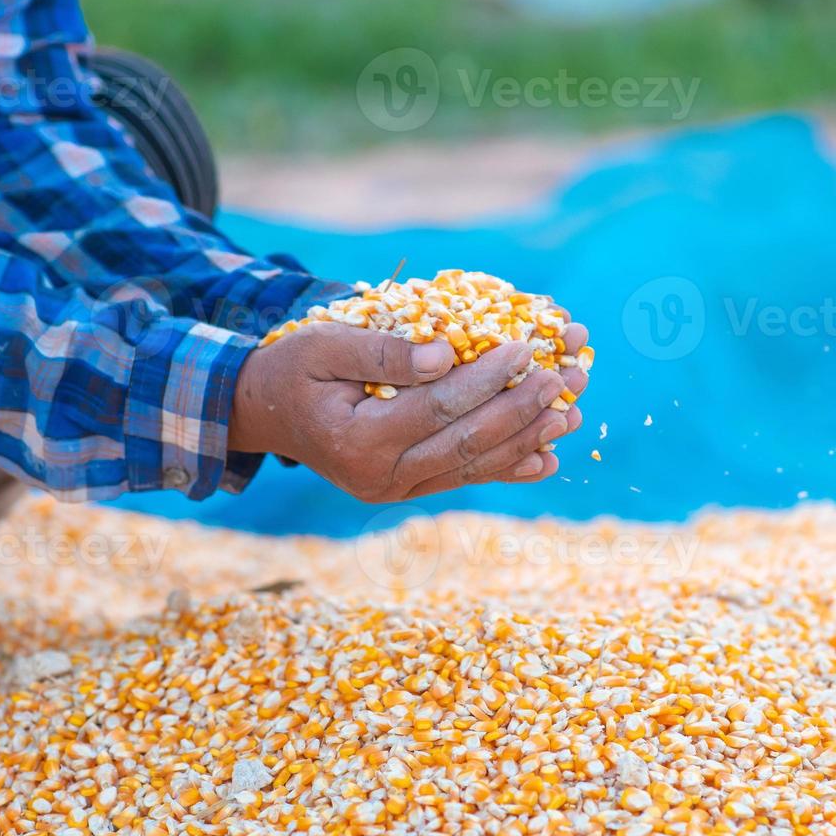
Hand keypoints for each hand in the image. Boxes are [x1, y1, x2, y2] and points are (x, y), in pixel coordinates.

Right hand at [230, 323, 584, 501]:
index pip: (437, 407)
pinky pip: (464, 480)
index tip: (527, 346)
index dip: (486, 378)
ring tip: (573, 413)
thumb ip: (385, 351)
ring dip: (528, 440)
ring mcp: (394, 490)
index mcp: (355, 440)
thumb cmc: (293, 368)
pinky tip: (547, 457)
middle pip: (465, 443)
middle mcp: (378, 477)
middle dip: (522, 410)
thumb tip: (449, 352)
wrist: (263, 412)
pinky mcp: (407, 489)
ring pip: (473, 466)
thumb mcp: (325, 345)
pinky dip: (507, 468)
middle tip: (567, 378)